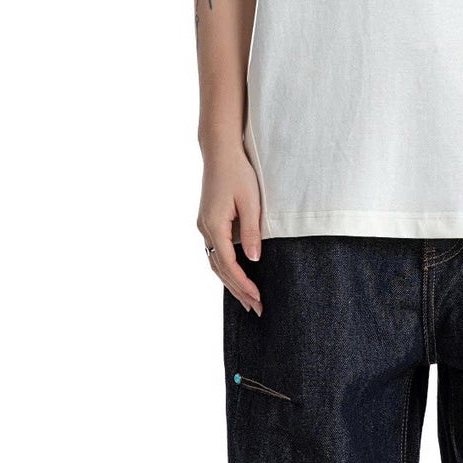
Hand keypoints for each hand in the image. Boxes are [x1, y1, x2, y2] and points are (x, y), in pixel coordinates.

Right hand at [199, 144, 263, 313]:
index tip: (258, 298)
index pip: (228, 264)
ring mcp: (204, 226)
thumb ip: (252, 232)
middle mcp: (205, 229)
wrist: (220, 152)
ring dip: (231, 282)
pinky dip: (226, 268)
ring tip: (248, 301)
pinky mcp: (208, 222)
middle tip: (257, 309)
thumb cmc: (238, 173)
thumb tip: (254, 259)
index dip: (243, 283)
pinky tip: (237, 277)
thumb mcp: (251, 202)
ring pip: (215, 263)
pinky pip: (216, 252)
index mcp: (214, 225)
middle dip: (238, 290)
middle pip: (220, 268)